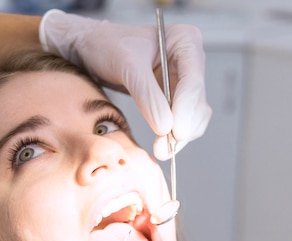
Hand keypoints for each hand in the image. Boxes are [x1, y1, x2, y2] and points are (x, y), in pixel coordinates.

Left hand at [39, 9, 211, 159]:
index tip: (177, 132)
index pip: (193, 81)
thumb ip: (147, 96)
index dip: (186, 109)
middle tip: (164, 148)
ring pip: (194, 116)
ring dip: (180, 135)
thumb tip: (166, 128)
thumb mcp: (126, 67)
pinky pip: (183, 120)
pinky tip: (160, 142)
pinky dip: (173, 134)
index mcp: (186, 41)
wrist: (94, 49)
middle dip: (183, 127)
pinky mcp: (176, 96)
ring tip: (160, 149)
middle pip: (198, 102)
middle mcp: (191, 60)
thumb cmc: (107, 46)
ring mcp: (185, 80)